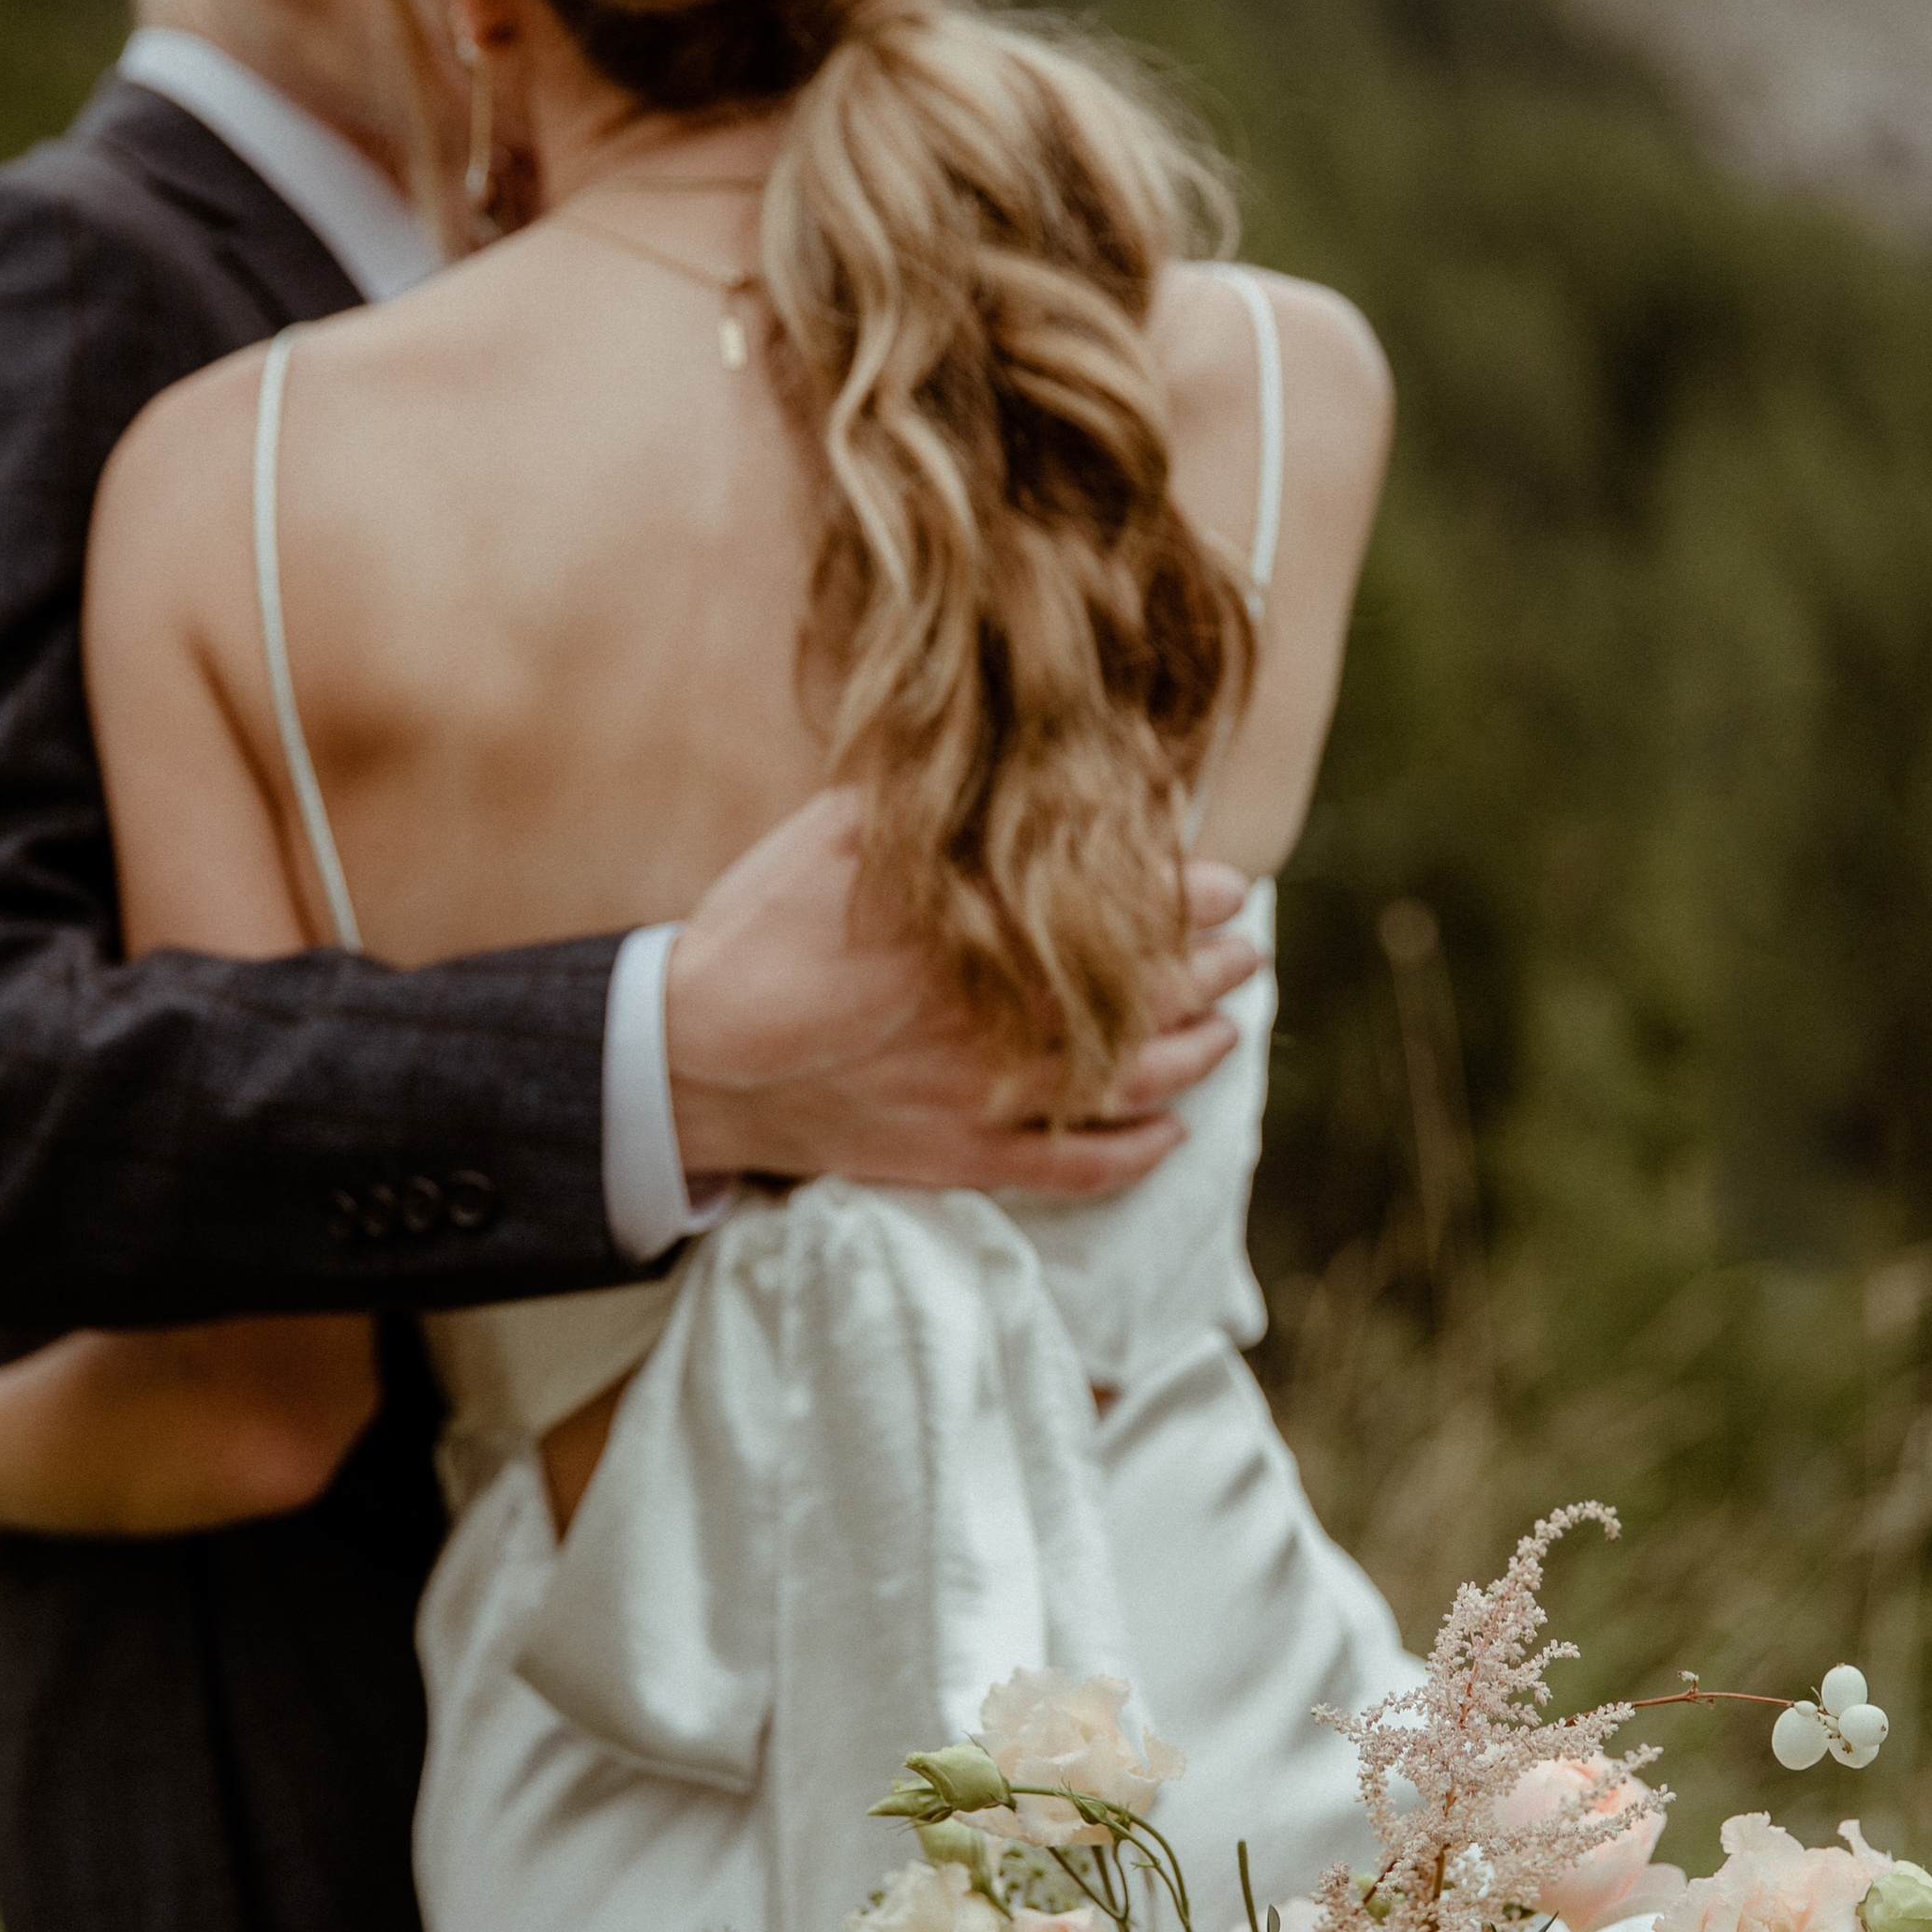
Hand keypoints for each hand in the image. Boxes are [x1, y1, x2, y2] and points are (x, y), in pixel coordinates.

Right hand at [666, 788, 1258, 1197]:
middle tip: (1244, 949)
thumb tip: (989, 760)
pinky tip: (1171, 1135)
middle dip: (1209, 971)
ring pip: (1129, 1083)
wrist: (687, 1060)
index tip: (1218, 882)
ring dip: (1195, 1056)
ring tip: (1228, 1029)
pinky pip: (1074, 1171)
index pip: (1117, 912)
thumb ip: (922, 804)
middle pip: (1143, 995)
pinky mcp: (962, 1160)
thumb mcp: (833, 837)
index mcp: (978, 932)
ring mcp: (987, 1098)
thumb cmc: (756, 936)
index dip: (1183, 898)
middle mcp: (1000, 1017)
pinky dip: (1135, 1155)